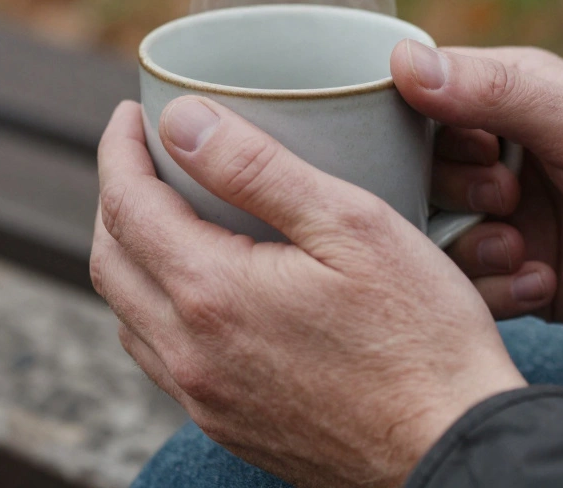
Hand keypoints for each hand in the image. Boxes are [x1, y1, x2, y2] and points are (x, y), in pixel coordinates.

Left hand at [91, 100, 525, 487]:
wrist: (452, 449)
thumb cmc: (421, 336)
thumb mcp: (352, 225)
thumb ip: (257, 168)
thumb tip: (181, 121)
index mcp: (212, 292)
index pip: (126, 205)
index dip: (119, 150)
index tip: (132, 113)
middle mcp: (190, 353)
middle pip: (110, 259)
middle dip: (115, 197)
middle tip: (146, 155)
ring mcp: (204, 397)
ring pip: (126, 312)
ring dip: (130, 254)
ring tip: (166, 212)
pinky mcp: (226, 424)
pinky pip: (158, 356)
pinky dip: (155, 307)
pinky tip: (198, 288)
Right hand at [392, 42, 562, 345]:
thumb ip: (490, 92)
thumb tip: (400, 60)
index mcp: (508, 101)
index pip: (417, 103)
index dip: (418, 131)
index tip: (468, 148)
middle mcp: (499, 158)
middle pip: (417, 175)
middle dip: (453, 194)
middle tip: (508, 199)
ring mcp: (509, 219)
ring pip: (435, 238)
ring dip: (471, 250)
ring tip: (522, 250)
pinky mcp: (520, 277)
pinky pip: (469, 289)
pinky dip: (497, 291)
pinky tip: (546, 283)